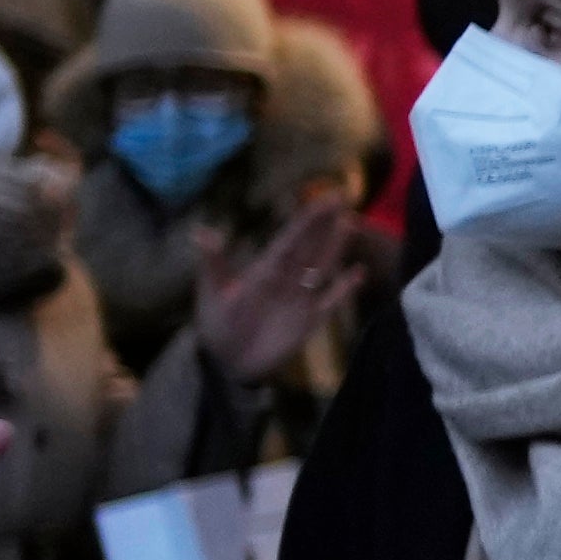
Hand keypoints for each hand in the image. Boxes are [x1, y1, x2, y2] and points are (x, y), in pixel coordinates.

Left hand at [194, 195, 367, 387]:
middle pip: (310, 246)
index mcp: (266, 268)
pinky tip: (359, 273)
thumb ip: (213, 264)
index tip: (324, 199)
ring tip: (350, 223)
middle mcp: (287, 278)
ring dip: (336, 247)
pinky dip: (345, 288)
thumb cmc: (218, 326)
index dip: (308, 219)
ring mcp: (300, 299)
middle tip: (343, 196)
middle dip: (325, 223)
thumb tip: (202, 232)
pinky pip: (330, 301)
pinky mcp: (309, 321)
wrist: (228, 363)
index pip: (291, 238)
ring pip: (322, 267)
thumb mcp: (212, 294)